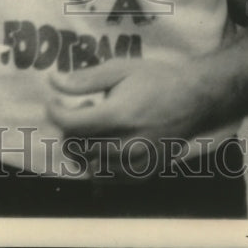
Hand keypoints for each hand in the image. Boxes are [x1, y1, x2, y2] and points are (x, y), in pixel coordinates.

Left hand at [47, 58, 216, 175]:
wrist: (195, 99)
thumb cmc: (157, 79)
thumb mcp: (121, 69)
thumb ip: (86, 79)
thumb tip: (53, 81)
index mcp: (119, 115)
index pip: (71, 124)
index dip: (55, 112)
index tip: (55, 101)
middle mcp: (126, 144)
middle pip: (77, 146)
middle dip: (71, 126)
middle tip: (87, 108)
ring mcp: (135, 163)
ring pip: (89, 164)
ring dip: (85, 146)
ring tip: (101, 126)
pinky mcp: (143, 174)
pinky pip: (107, 178)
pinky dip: (99, 164)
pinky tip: (109, 144)